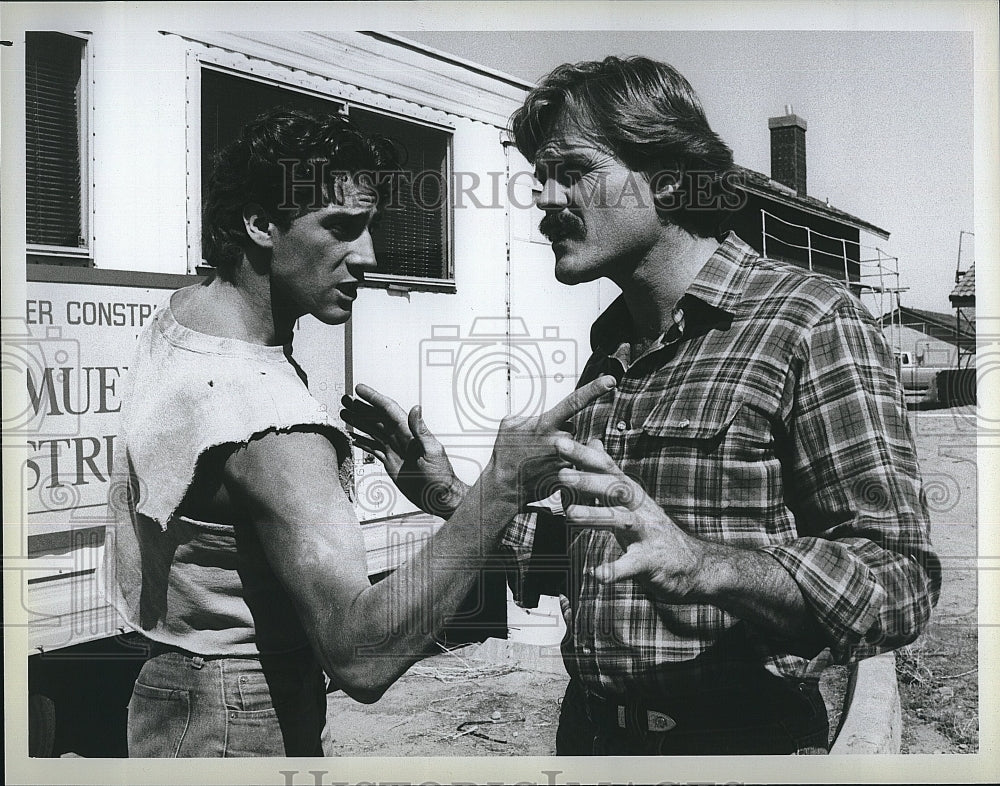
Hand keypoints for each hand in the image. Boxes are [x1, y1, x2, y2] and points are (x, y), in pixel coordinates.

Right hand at [341, 384, 466, 517]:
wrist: (439, 497)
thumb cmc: (440, 476)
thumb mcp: (432, 451)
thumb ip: (421, 430)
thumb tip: (416, 408)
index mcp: (409, 432)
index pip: (388, 410)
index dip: (373, 398)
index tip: (359, 389)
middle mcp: (400, 437)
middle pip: (377, 418)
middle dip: (361, 408)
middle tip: (345, 399)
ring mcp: (394, 449)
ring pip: (373, 431)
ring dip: (359, 422)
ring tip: (344, 413)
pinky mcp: (390, 461)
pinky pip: (373, 447)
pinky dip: (362, 441)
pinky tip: (353, 436)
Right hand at [488, 375, 616, 504]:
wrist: (503, 487)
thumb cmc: (505, 454)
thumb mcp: (509, 425)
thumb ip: (528, 414)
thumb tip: (539, 414)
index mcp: (545, 425)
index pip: (573, 402)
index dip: (594, 389)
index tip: (611, 380)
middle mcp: (558, 442)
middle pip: (570, 429)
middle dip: (558, 435)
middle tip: (539, 447)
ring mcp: (564, 460)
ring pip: (572, 448)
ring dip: (561, 451)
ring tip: (540, 461)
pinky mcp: (567, 476)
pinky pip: (571, 465)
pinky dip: (560, 466)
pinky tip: (544, 472)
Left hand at [555, 436, 715, 601]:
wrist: (693, 565)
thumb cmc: (652, 530)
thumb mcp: (630, 498)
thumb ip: (608, 472)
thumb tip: (593, 442)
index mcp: (631, 493)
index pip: (606, 468)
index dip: (583, 455)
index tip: (559, 442)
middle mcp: (640, 508)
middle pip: (615, 488)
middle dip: (589, 481)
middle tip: (561, 475)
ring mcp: (647, 533)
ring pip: (622, 520)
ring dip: (597, 516)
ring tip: (571, 515)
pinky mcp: (651, 561)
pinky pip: (632, 565)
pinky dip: (615, 570)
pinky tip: (597, 574)